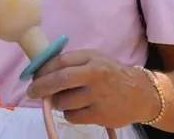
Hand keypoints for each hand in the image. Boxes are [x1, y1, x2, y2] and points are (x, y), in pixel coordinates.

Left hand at [26, 50, 158, 127]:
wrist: (141, 94)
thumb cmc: (112, 74)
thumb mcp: (96, 60)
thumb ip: (73, 63)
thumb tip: (43, 72)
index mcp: (92, 57)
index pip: (60, 61)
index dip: (42, 69)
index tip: (34, 75)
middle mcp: (95, 74)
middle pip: (59, 79)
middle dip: (40, 86)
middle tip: (32, 91)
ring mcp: (98, 95)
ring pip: (63, 101)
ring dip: (57, 102)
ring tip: (65, 100)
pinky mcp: (100, 115)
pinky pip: (72, 116)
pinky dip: (69, 114)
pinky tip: (77, 109)